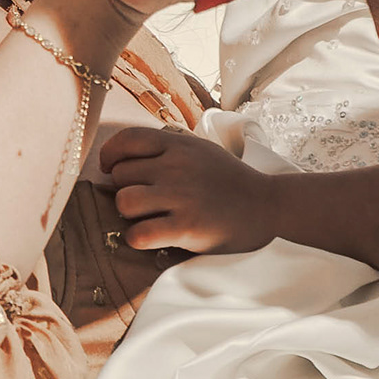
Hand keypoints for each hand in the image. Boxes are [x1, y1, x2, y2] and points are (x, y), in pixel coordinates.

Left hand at [94, 126, 279, 256]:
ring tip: (148, 217)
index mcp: (179, 145)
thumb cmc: (228, 181)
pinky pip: (138, 234)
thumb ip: (165, 148)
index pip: (127, 140)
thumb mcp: (200, 151)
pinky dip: (137, 238)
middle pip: (121, 175)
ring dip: (129, 214)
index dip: (110, 155)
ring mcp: (181, 197)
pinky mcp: (186, 227)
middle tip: (144, 200)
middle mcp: (177, 167)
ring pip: (124, 201)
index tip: (111, 168)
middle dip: (125, 189)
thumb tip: (121, 157)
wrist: (268, 207)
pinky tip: (152, 237)